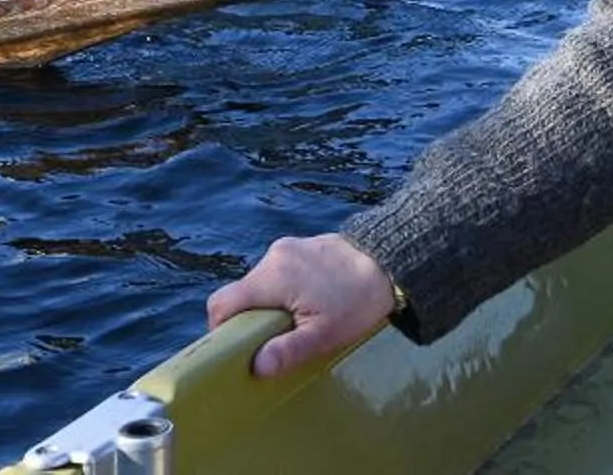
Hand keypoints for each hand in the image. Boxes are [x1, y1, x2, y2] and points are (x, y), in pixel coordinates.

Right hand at [204, 233, 396, 378]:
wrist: (392, 262)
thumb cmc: (358, 301)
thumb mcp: (324, 335)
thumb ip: (287, 351)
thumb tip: (256, 367)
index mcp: (272, 277)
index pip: (222, 302)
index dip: (221, 328)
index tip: (237, 347)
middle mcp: (273, 256)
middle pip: (241, 294)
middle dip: (251, 319)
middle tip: (275, 340)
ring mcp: (287, 247)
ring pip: (260, 283)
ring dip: (270, 304)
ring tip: (299, 321)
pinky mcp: (301, 245)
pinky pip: (279, 271)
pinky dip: (284, 289)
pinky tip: (311, 301)